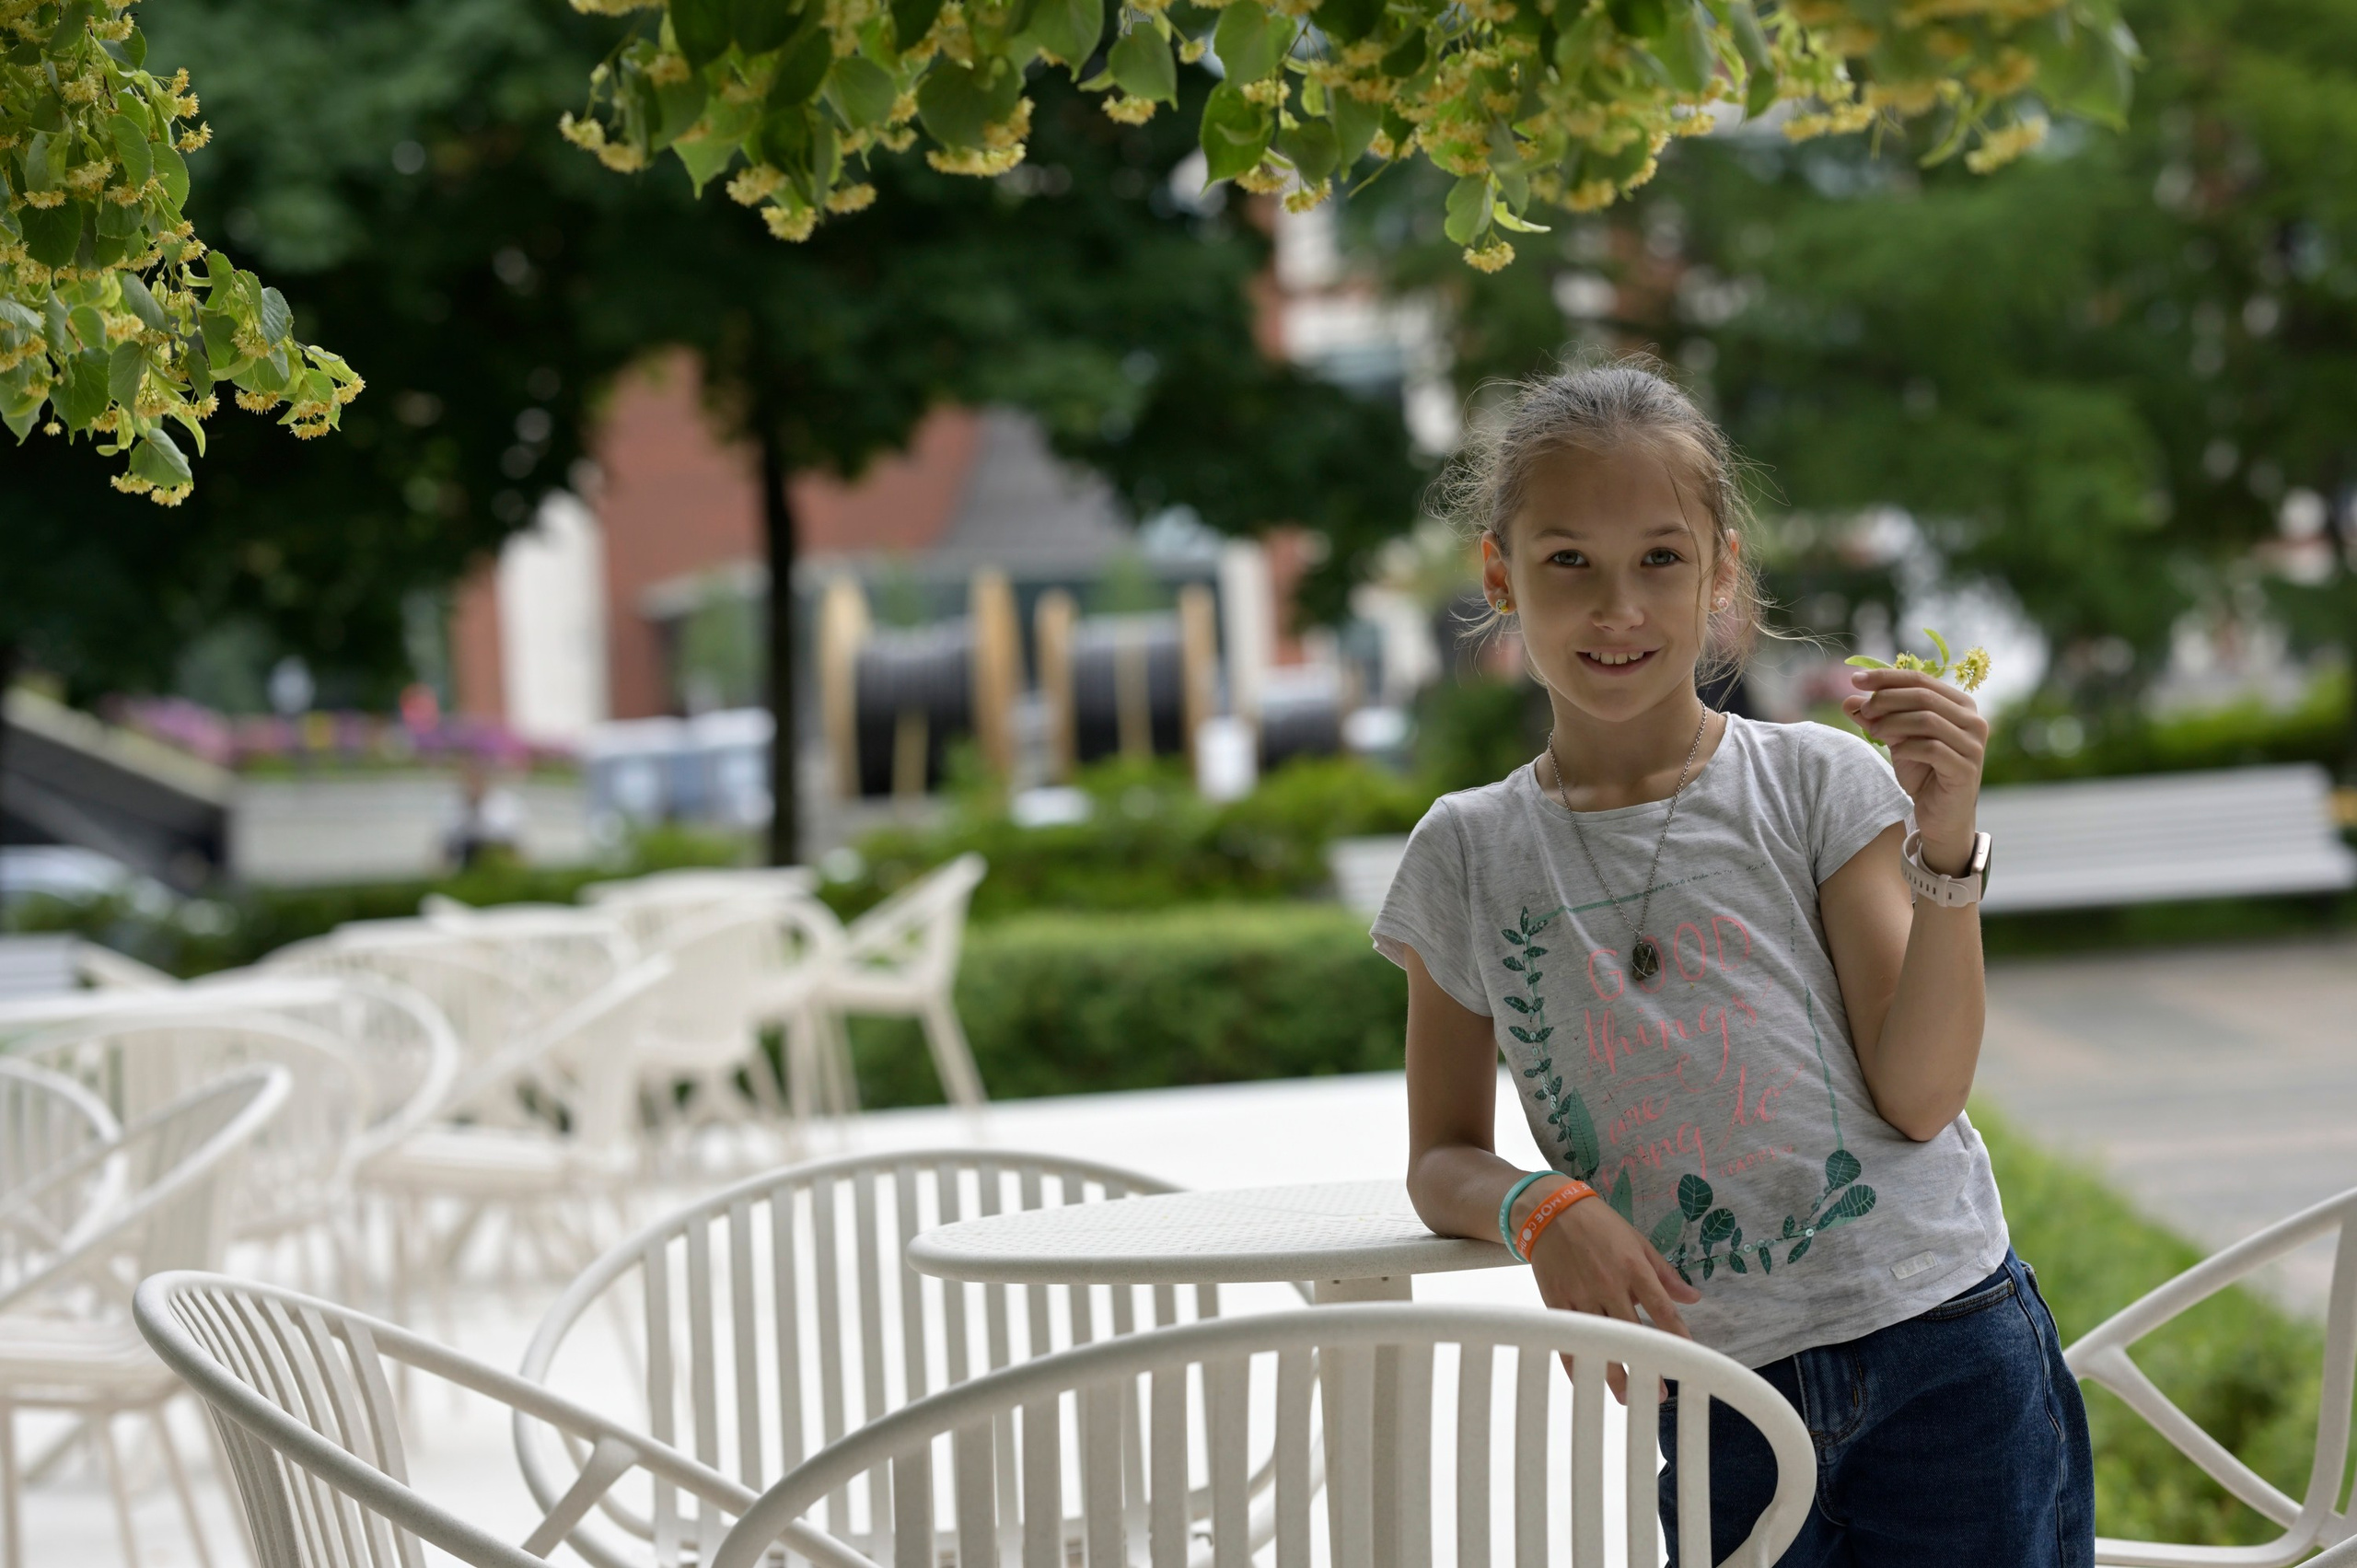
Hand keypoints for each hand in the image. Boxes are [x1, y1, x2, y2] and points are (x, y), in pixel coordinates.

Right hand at [1527, 1193, 1701, 1400]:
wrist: (1550, 1211)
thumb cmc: (1600, 1225)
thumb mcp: (1638, 1242)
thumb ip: (1665, 1273)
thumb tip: (1694, 1298)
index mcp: (1633, 1267)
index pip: (1661, 1309)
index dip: (1677, 1336)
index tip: (1690, 1359)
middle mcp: (1608, 1284)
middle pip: (1632, 1333)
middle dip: (1647, 1365)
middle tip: (1659, 1394)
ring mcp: (1581, 1294)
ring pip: (1600, 1341)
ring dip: (1614, 1373)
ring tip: (1628, 1397)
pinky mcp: (1556, 1301)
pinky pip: (1569, 1337)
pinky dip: (1578, 1361)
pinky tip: (1588, 1379)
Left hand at [1843, 668, 1987, 872]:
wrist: (1940, 814)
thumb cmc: (1923, 772)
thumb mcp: (1897, 740)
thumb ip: (1878, 719)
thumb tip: (1848, 700)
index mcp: (1960, 704)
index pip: (1921, 679)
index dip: (1886, 677)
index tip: (1855, 679)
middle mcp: (1973, 720)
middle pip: (1923, 695)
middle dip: (1886, 699)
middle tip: (1862, 710)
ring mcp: (1973, 745)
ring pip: (1927, 719)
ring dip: (1894, 722)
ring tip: (1874, 731)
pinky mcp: (1966, 769)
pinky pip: (1932, 748)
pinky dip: (1907, 747)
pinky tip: (1896, 752)